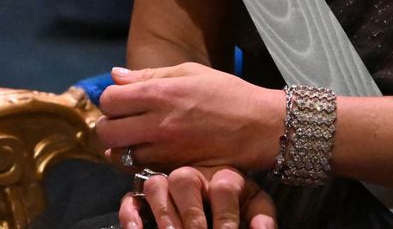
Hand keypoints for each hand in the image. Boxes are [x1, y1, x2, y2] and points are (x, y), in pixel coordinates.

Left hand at [97, 64, 283, 172]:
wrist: (256, 126)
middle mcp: (156, 125)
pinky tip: (154, 148)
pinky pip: (138, 168)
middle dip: (110, 123)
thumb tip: (116, 75)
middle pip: (106, 131)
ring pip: (118, 154)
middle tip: (127, 118)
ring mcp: (163, 151)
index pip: (109, 99)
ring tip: (139, 135)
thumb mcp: (191, 72)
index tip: (124, 97)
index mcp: (160, 94)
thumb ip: (150, 75)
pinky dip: (138, 159)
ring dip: (122, 145)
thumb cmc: (226, 93)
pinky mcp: (170, 170)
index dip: (113, 98)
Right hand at [119, 164, 276, 228]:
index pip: (223, 187)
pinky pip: (131, 198)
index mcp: (223, 175)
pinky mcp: (147, 200)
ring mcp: (169, 185)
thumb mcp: (254, 208)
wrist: (224, 201)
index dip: (225, 216)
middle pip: (185, 180)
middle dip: (192, 216)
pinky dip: (130, 214)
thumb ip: (261, 218)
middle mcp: (194, 175)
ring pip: (156, 184)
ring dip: (163, 213)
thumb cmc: (239, 206)